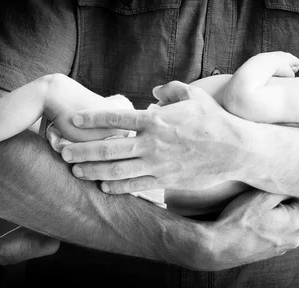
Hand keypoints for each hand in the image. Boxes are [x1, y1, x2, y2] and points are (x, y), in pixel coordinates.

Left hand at [62, 81, 252, 192]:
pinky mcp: (165, 180)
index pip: (115, 117)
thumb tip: (154, 92)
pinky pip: (135, 186)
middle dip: (81, 150)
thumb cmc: (215, 120)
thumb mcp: (194, 96)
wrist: (236, 149)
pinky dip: (116, 187)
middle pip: (108, 148)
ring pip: (116, 170)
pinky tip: (103, 186)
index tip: (73, 119)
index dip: (91, 118)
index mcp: (156, 119)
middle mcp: (152, 142)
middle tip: (62, 151)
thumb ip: (171, 90)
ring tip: (75, 170)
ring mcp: (157, 164)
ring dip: (92, 170)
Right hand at [197, 189, 298, 270]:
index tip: (276, 183)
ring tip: (254, 208)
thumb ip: (285, 188)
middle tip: (262, 194)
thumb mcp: (263, 196)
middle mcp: (296, 237)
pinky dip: (267, 223)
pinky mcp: (271, 250)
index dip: (290, 186)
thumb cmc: (239, 220)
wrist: (217, 247)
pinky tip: (252, 221)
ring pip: (284, 219)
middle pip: (295, 208)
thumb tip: (297, 181)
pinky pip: (275, 230)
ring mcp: (283, 246)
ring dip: (273, 211)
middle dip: (282, 199)